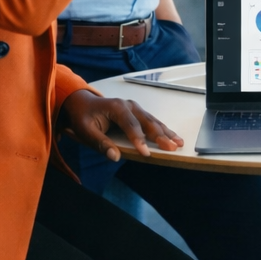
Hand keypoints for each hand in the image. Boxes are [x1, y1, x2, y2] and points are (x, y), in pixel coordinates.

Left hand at [59, 89, 182, 162]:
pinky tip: (171, 136)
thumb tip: (114, 156)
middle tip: (172, 147)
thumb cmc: (83, 117)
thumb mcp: (85, 131)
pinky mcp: (137, 112)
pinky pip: (151, 121)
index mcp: (116, 107)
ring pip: (153, 120)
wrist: (81, 103)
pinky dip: (162, 129)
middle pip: (147, 121)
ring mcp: (134, 108)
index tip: (146, 153)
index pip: (130, 125)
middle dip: (160, 136)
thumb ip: (100, 143)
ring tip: (179, 142)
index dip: (139, 140)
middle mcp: (128, 105)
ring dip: (166, 132)